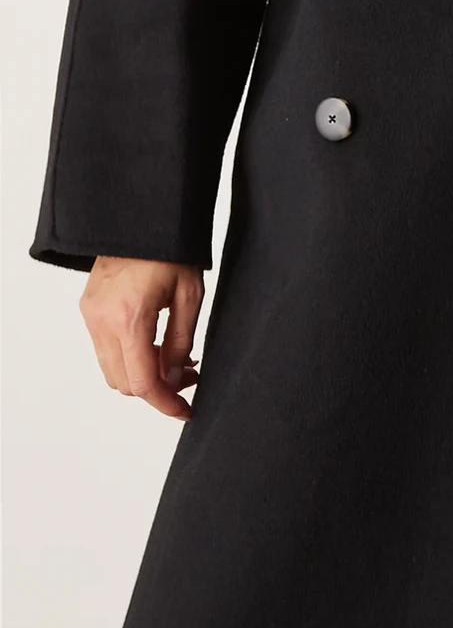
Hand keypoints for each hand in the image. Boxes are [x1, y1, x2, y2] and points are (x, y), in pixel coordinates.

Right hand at [79, 257, 202, 420]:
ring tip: (176, 361)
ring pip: (112, 370)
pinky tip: (155, 345)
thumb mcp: (190, 294)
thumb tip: (174, 377)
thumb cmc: (171, 249)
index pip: (143, 382)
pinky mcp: (88, 309)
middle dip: (158, 389)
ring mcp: (91, 316)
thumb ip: (181, 340)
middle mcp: (102, 321)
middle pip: (124, 383)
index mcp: (130, 318)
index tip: (186, 411)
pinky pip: (105, 349)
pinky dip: (128, 357)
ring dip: (142, 374)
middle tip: (190, 376)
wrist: (142, 217)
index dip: (166, 403)